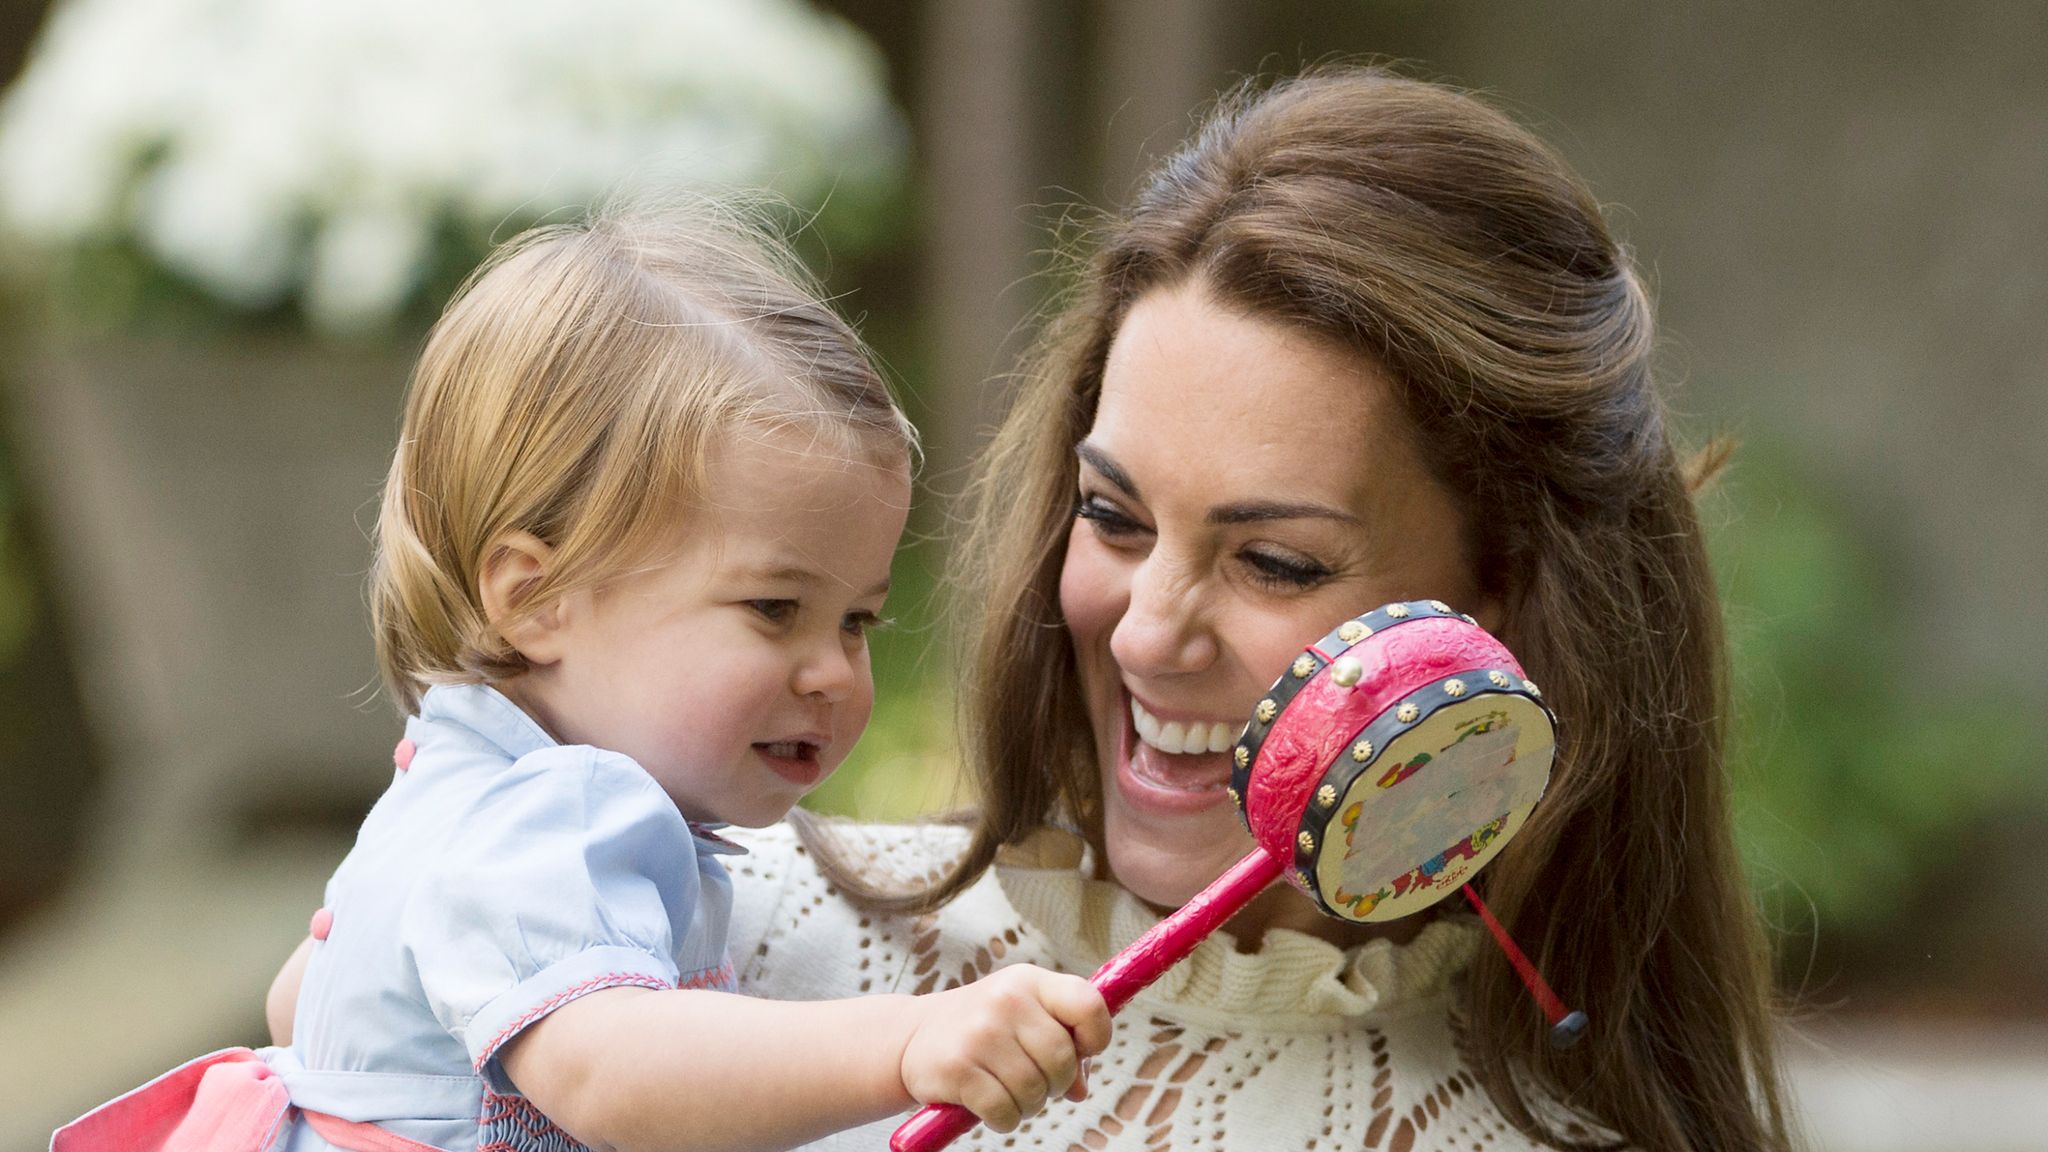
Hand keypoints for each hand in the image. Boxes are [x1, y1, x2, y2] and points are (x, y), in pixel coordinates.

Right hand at [897, 965, 1112, 1131]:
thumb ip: (1062, 1046)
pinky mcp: (957, 1068)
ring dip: (1029, 1105)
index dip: (1095, 1036)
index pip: (1088, 1003)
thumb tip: (1080, 1090)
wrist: (912, 1038)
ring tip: (1008, 1093)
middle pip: (1062, 1059)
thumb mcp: (1023, 1020)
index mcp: (1030, 981)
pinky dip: (1004, 1119)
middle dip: (1056, 1083)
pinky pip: (1004, 1111)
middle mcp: (1006, 1000)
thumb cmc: (984, 1031)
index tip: (1080, 1051)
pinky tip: (990, 1107)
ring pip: (1034, 1090)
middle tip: (1037, 1084)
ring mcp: (980, 1033)